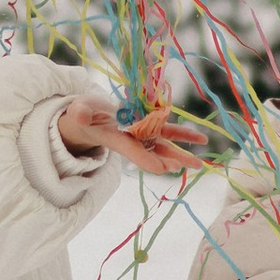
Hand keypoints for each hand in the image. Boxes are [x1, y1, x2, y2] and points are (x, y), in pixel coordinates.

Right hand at [58, 99, 203, 174]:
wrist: (90, 116)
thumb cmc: (83, 114)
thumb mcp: (79, 111)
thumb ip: (80, 113)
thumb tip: (79, 115)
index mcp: (115, 139)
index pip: (131, 150)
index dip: (145, 159)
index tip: (160, 168)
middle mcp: (132, 140)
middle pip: (152, 153)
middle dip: (168, 161)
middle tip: (183, 167)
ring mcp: (143, 134)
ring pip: (164, 146)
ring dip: (181, 154)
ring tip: (199, 164)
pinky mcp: (149, 125)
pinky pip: (169, 131)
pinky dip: (184, 135)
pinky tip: (201, 139)